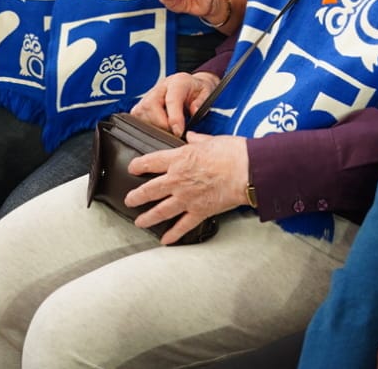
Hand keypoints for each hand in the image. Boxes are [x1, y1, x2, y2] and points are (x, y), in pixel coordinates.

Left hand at [125, 131, 249, 243]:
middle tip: (129, 200)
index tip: (132, 168)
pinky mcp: (199, 212)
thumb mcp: (211, 140)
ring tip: (139, 222)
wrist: (247, 170)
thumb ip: (197, 140)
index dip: (138, 165)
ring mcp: (186, 198)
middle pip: (149, 190)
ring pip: (160, 211)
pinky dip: (173, 235)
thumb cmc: (232, 152)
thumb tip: (191, 136)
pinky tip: (165, 240)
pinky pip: (182, 226)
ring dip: (147, 218)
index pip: (150, 162)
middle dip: (136, 196)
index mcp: (179, 159)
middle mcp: (177, 180)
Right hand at [134, 70, 219, 135]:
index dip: (174, 117)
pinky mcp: (141, 104)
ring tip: (168, 130)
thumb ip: (202, 102)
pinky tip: (158, 128)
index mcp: (178, 82)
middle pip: (151, 106)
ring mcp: (149, 95)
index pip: (172, 99)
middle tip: (174, 132)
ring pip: (141, 113)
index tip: (178, 131)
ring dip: (153, 126)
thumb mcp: (207, 93)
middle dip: (161, 124)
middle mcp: (161, 86)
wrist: (191, 85)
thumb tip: (194, 110)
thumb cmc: (197, 90)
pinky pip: (137, 117)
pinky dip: (146, 125)